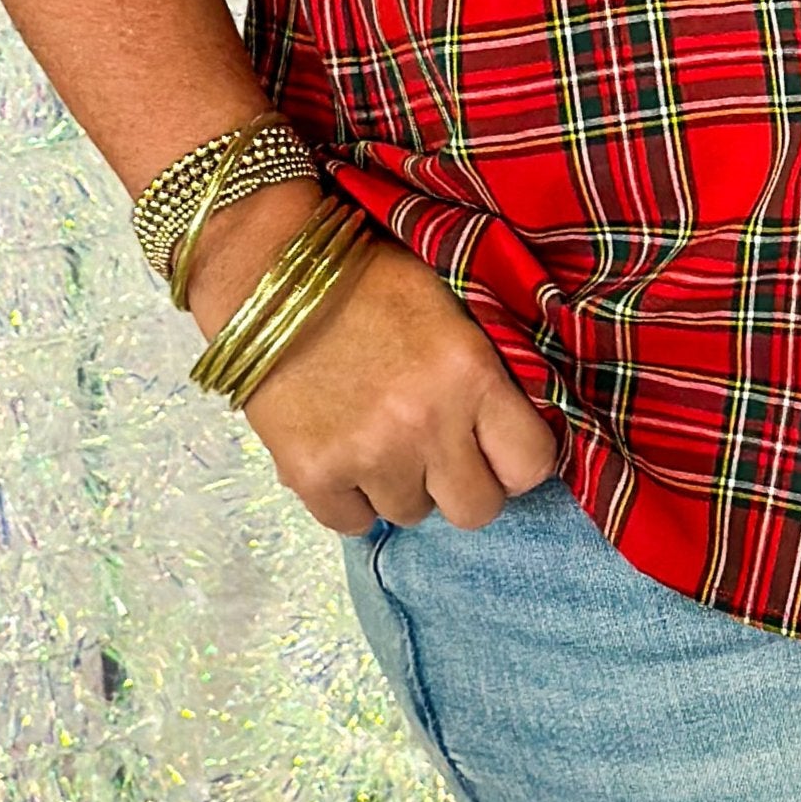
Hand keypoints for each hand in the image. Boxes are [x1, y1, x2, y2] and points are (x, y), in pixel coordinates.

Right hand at [187, 184, 562, 535]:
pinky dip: (351, 498)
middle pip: (476, 509)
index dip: (518, 461)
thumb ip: (488, 372)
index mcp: (472, 372)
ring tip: (381, 435)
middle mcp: (427, 423)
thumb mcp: (453, 308)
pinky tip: (344, 452)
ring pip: (412, 514)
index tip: (500, 448)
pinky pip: (352, 524)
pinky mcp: (312, 475)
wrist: (270, 277)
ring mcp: (368, 455)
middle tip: (443, 452)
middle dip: (465, 484)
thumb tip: (519, 426)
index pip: (531, 463)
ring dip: (403, 485)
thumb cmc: (370, 281)